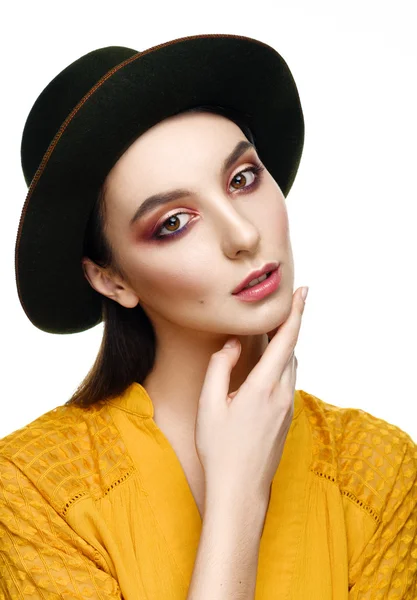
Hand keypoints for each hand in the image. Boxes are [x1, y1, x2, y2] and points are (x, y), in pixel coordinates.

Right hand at [195, 287, 306, 505]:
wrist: (240, 489)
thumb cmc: (220, 448)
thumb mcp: (209, 404)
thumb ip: (220, 367)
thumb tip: (232, 344)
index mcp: (264, 387)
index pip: (286, 340)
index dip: (296, 313)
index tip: (304, 292)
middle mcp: (282, 394)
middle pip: (291, 350)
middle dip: (286, 327)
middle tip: (277, 309)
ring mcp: (288, 408)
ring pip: (291, 367)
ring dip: (283, 348)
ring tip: (268, 335)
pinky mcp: (286, 419)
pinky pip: (288, 382)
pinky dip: (280, 366)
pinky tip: (264, 369)